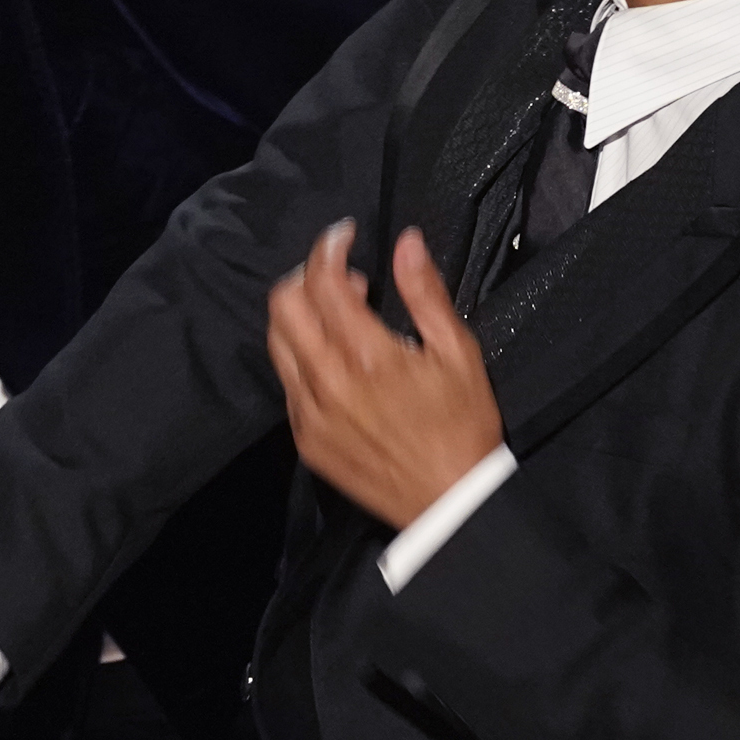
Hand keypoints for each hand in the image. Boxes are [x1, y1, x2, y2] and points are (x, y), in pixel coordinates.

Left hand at [267, 222, 504, 528]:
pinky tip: (332, 361)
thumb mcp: (458, 353)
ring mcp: (310, 413)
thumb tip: (405, 242)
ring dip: (297, 314)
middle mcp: (328, 382)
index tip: (345, 236)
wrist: (450, 503)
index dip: (329, 247)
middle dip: (304, 275)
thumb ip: (425, 293)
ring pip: (276, 342)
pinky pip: (286, 383)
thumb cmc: (463, 425)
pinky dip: (301, 356)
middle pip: (283, 305)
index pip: (323, 282)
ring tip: (334, 314)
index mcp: (368, 356)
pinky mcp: (305, 438)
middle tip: (339, 276)